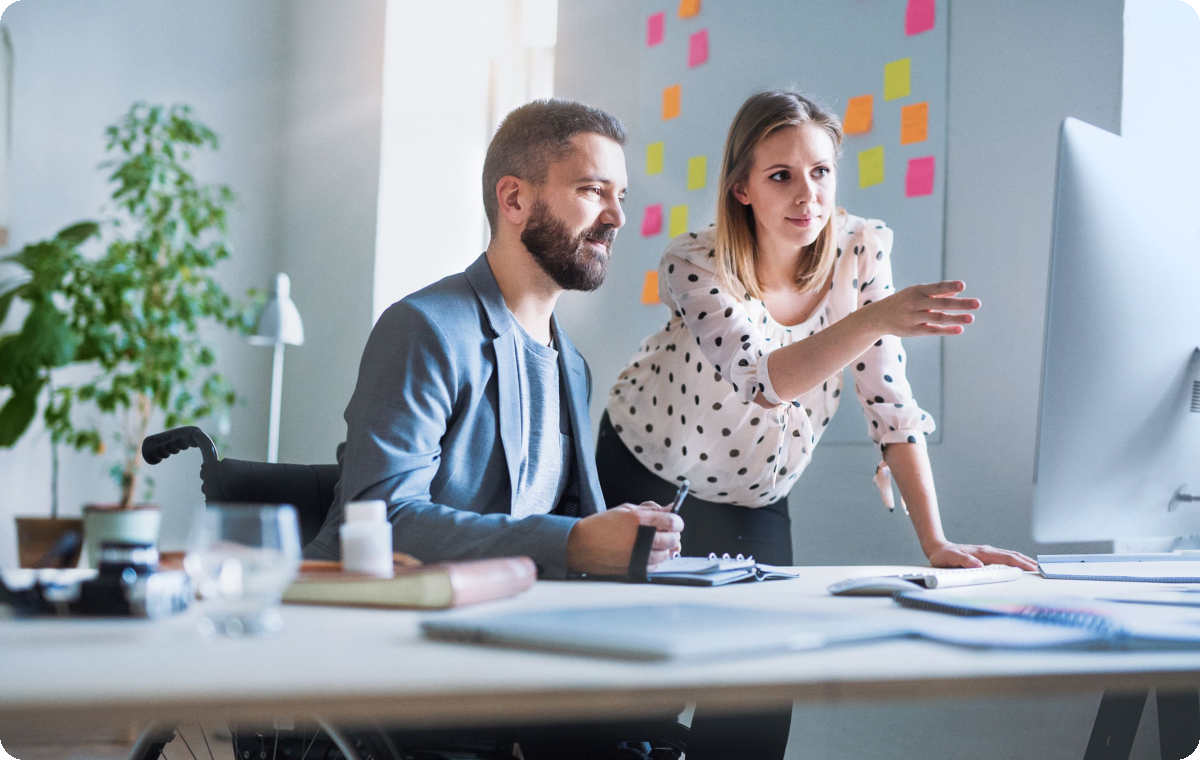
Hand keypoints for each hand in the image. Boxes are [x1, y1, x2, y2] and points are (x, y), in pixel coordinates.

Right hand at [566, 502, 683, 575]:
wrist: (582, 546)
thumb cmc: (601, 526)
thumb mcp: (626, 509)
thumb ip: (650, 509)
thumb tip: (669, 509)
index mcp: (640, 520)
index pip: (673, 521)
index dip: (677, 521)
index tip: (674, 521)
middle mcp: (642, 539)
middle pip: (673, 539)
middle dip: (672, 534)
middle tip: (665, 532)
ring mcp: (640, 556)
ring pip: (667, 554)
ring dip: (665, 548)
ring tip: (654, 542)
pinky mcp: (636, 569)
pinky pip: (657, 566)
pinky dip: (657, 560)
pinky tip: (648, 552)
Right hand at [863, 280, 979, 336]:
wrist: (877, 317)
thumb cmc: (901, 302)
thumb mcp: (916, 294)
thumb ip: (936, 293)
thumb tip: (958, 291)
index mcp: (917, 291)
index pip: (936, 288)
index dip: (949, 287)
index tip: (963, 286)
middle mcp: (915, 303)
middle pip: (941, 303)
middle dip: (960, 304)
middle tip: (977, 304)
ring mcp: (914, 317)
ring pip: (938, 318)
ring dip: (955, 318)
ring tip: (971, 318)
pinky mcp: (913, 331)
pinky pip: (932, 330)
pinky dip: (946, 330)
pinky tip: (960, 330)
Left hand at [925, 540, 1037, 570]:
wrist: (937, 548)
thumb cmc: (944, 555)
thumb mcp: (951, 559)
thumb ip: (964, 561)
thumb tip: (979, 565)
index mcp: (982, 553)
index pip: (1006, 558)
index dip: (1020, 563)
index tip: (1032, 568)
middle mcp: (987, 551)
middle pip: (1011, 555)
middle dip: (1027, 561)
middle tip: (1040, 569)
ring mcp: (987, 552)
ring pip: (1009, 555)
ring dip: (1022, 560)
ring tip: (1035, 567)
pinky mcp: (985, 555)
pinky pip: (1003, 557)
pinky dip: (1014, 560)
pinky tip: (1018, 565)